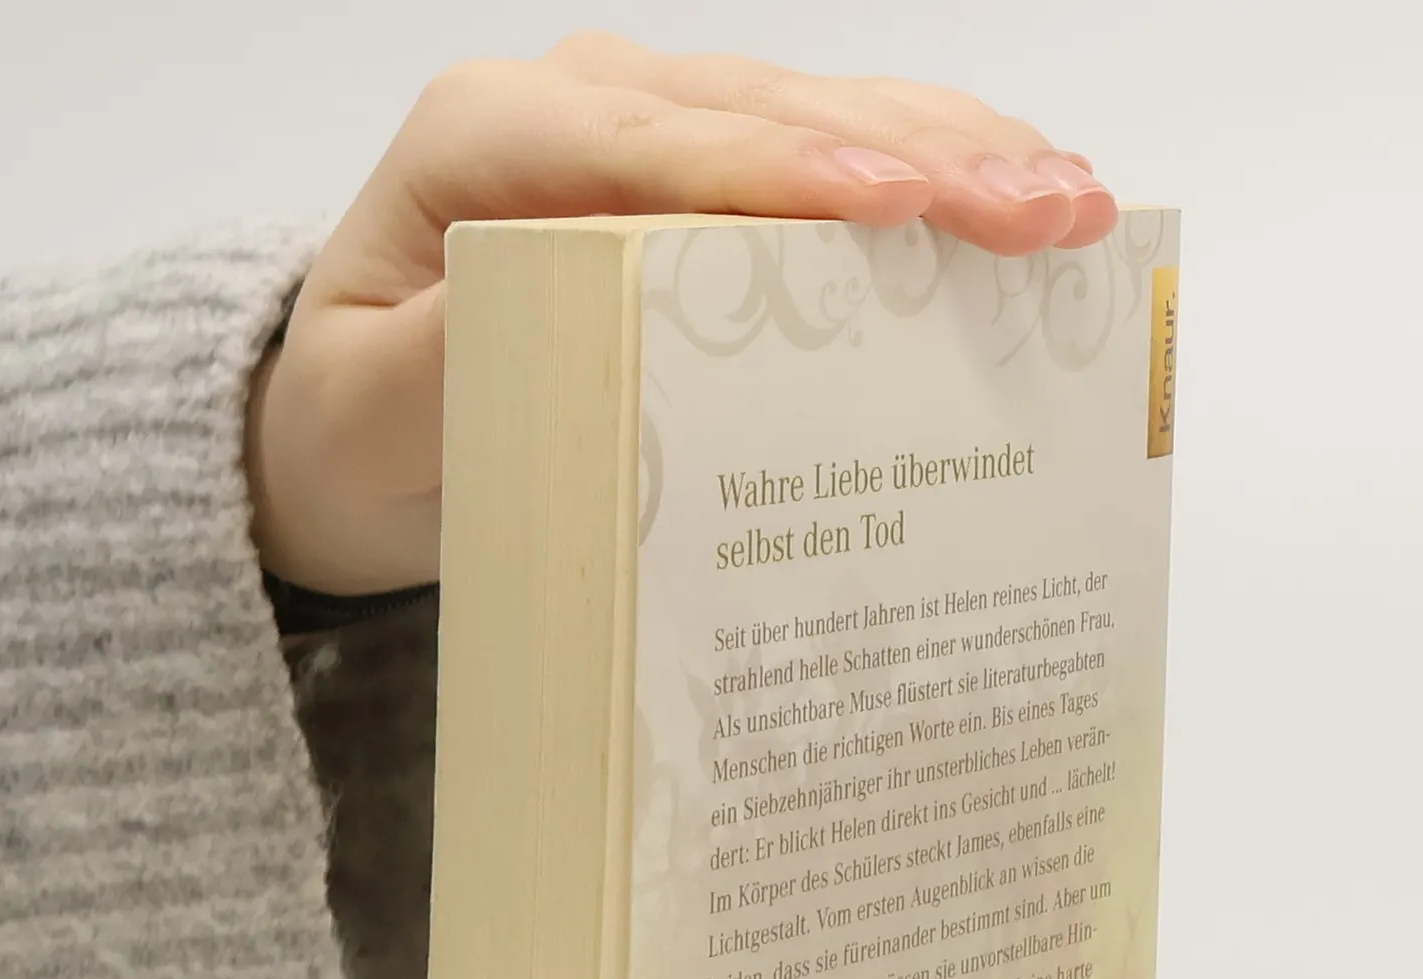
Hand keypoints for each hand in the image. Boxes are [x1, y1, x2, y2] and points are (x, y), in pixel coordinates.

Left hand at [247, 34, 1118, 596]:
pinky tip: (1021, 198)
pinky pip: (829, 157)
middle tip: (1051, 210)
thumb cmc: (358, 426)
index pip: (665, 144)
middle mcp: (584, 107)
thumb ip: (451, 362)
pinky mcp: (701, 177)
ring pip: (826, 117)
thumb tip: (572, 324)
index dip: (793, 172)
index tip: (902, 208)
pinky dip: (932, 176)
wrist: (348, 426)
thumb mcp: (370, 415)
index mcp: (493, 140)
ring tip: (1074, 205)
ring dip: (959, 155)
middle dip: (924, 158)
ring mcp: (652, 132)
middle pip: (775, 113)